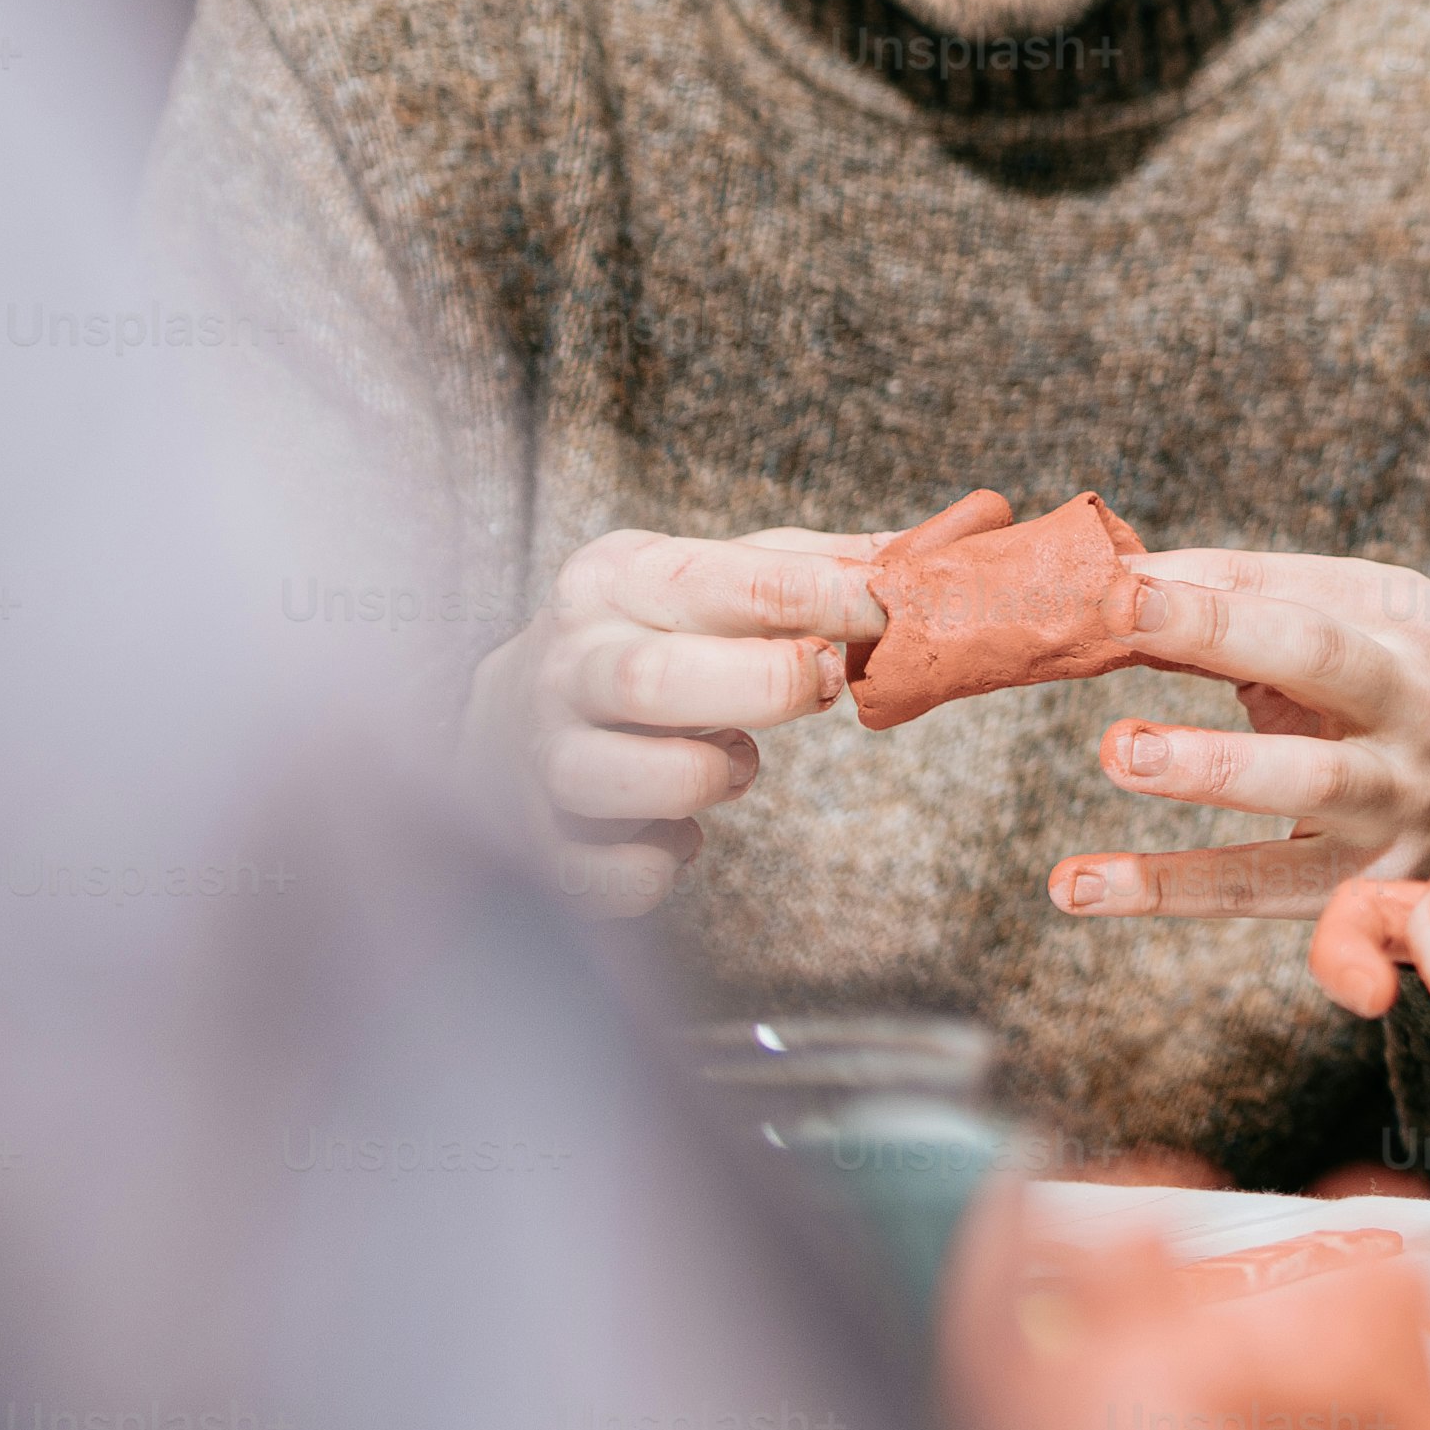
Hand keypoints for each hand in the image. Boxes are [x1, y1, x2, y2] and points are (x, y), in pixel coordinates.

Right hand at [469, 525, 891, 915]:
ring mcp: (545, 757)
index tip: (888, 613)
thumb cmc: (645, 639)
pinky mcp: (544, 843)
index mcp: (612, 581)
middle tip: (820, 684)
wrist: (505, 720)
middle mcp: (567, 664)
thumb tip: (924, 555)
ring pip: (627, 781)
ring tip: (736, 763)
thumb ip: (811, 565)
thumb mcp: (706, 577)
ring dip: (710, 778)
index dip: (824, 598)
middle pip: (655, 681)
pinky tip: (678, 830)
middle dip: (764, 687)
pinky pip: (613, 875)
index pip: (724, 581)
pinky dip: (664, 863)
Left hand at [1043, 548, 1429, 920]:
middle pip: (1319, 657)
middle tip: (1118, 610)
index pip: (1290, 588)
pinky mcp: (1370, 882)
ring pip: (1306, 781)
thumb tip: (1110, 592)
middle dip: (1216, 629)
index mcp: (1407, 618)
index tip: (1107, 579)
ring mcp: (1401, 796)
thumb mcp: (1348, 642)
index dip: (1195, 583)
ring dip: (1208, 764)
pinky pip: (1261, 885)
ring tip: (1119, 750)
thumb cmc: (1387, 704)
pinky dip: (1168, 886)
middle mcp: (1419, 701)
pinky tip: (1080, 884)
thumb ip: (1243, 619)